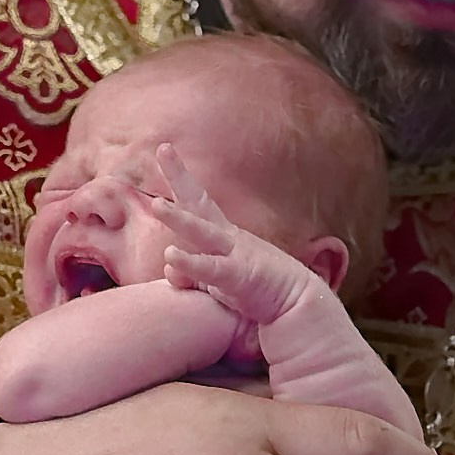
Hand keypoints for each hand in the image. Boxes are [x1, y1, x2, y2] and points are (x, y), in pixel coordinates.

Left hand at [152, 144, 316, 322]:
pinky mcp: (239, 277)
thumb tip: (169, 269)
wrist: (298, 305)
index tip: (165, 150)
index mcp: (223, 234)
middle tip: (163, 149)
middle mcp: (227, 238)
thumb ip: (191, 273)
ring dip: (179, 219)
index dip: (181, 177)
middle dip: (180, 176)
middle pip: (199, 202)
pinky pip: (211, 269)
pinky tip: (172, 256)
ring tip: (156, 205)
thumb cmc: (258, 290)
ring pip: (202, 232)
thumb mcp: (218, 280)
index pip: (198, 201)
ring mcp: (234, 254)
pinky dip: (191, 264)